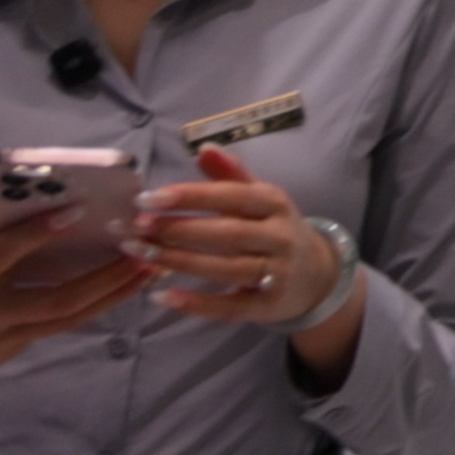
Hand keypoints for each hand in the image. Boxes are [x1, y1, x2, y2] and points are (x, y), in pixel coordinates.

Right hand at [0, 203, 146, 377]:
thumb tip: (33, 199)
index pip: (5, 255)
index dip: (39, 233)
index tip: (77, 210)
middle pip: (57, 300)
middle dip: (107, 278)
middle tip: (144, 251)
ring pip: (66, 321)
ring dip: (111, 295)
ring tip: (148, 270)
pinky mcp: (5, 355)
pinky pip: (50, 328)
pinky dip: (82, 307)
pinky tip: (112, 288)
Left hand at [125, 149, 335, 326]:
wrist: (316, 275)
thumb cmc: (275, 229)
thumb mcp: (261, 198)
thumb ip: (231, 175)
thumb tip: (204, 147)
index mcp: (275, 204)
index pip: (233, 196)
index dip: (192, 196)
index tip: (150, 198)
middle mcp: (279, 237)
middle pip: (227, 233)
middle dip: (179, 229)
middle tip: (138, 227)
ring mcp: (276, 273)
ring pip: (223, 268)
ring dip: (179, 261)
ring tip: (141, 254)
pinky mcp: (267, 306)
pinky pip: (228, 306)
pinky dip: (195, 303)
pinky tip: (162, 296)